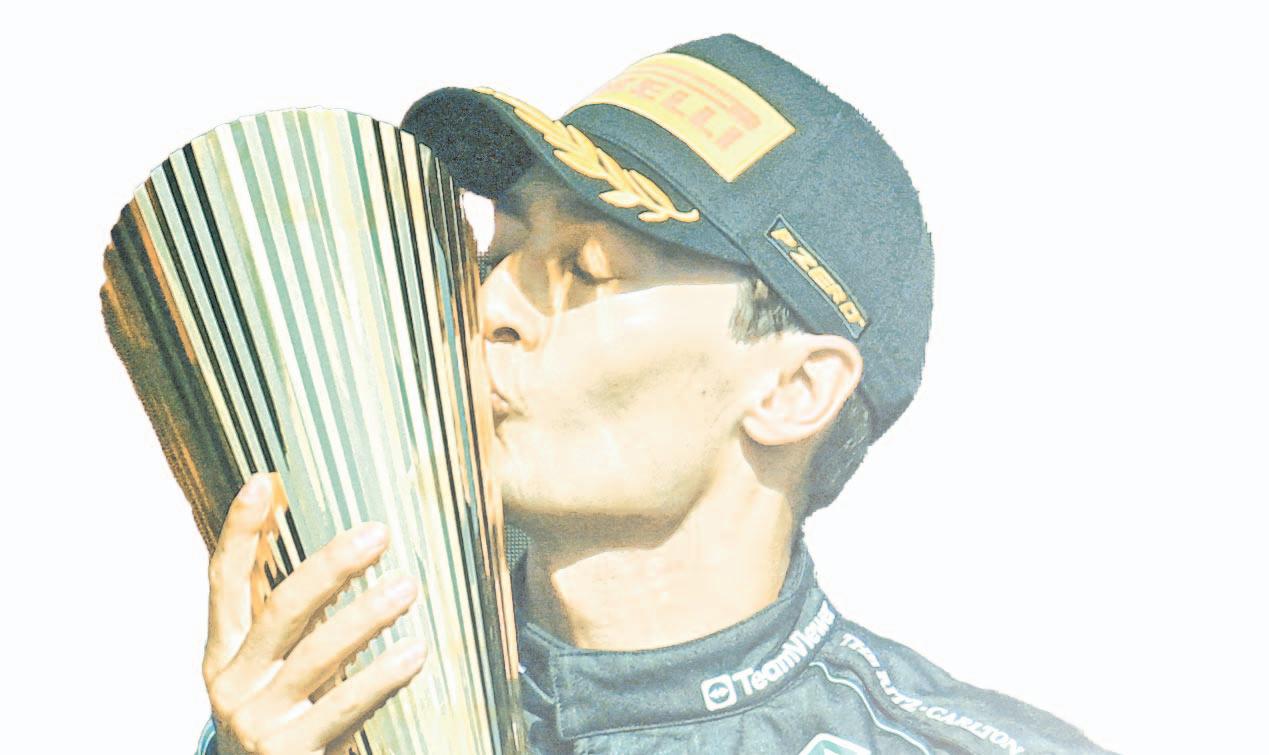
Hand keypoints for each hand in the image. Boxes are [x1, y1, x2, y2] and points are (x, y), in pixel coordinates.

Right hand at [202, 473, 426, 753]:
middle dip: (329, 567)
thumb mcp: (274, 666)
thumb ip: (291, 617)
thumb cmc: (283, 719)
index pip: (224, 581)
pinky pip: (343, 706)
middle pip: (281, 610)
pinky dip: (381, 676)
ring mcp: (258, 721)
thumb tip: (325, 542)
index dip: (240, 531)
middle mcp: (233, 684)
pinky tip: (413, 652)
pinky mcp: (290, 754)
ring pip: (316, 656)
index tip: (263, 482)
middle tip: (377, 535)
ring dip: (366, 617)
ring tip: (407, 587)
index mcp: (223, 655)